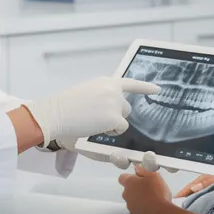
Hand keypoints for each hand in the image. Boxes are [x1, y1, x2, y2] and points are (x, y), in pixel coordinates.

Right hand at [23, 78, 158, 148]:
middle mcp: (113, 90)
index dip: (145, 87)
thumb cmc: (66, 106)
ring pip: (124, 119)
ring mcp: (115, 103)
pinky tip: (96, 127)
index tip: (158, 90)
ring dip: (112, 124)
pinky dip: (111, 132)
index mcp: (106, 82)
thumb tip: (114, 105)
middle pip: (126, 107)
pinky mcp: (115, 118)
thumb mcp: (87, 92)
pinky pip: (121, 129)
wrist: (56, 113)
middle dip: (116, 115)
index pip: (130, 83)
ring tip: (92, 121)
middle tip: (96, 117)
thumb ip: (102, 94)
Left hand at [119, 165, 173, 213]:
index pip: (122, 177)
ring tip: (152, 197)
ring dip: (139, 198)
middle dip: (136, 188)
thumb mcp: (154, 176)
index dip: (130, 176)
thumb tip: (138, 168)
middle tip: (148, 186)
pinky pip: (136, 210)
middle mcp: (127, 195)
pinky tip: (151, 206)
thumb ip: (143, 170)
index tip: (137, 176)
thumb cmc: (157, 194)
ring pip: (132, 200)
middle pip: (127, 189)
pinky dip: (142, 208)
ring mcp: (130, 206)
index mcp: (129, 183)